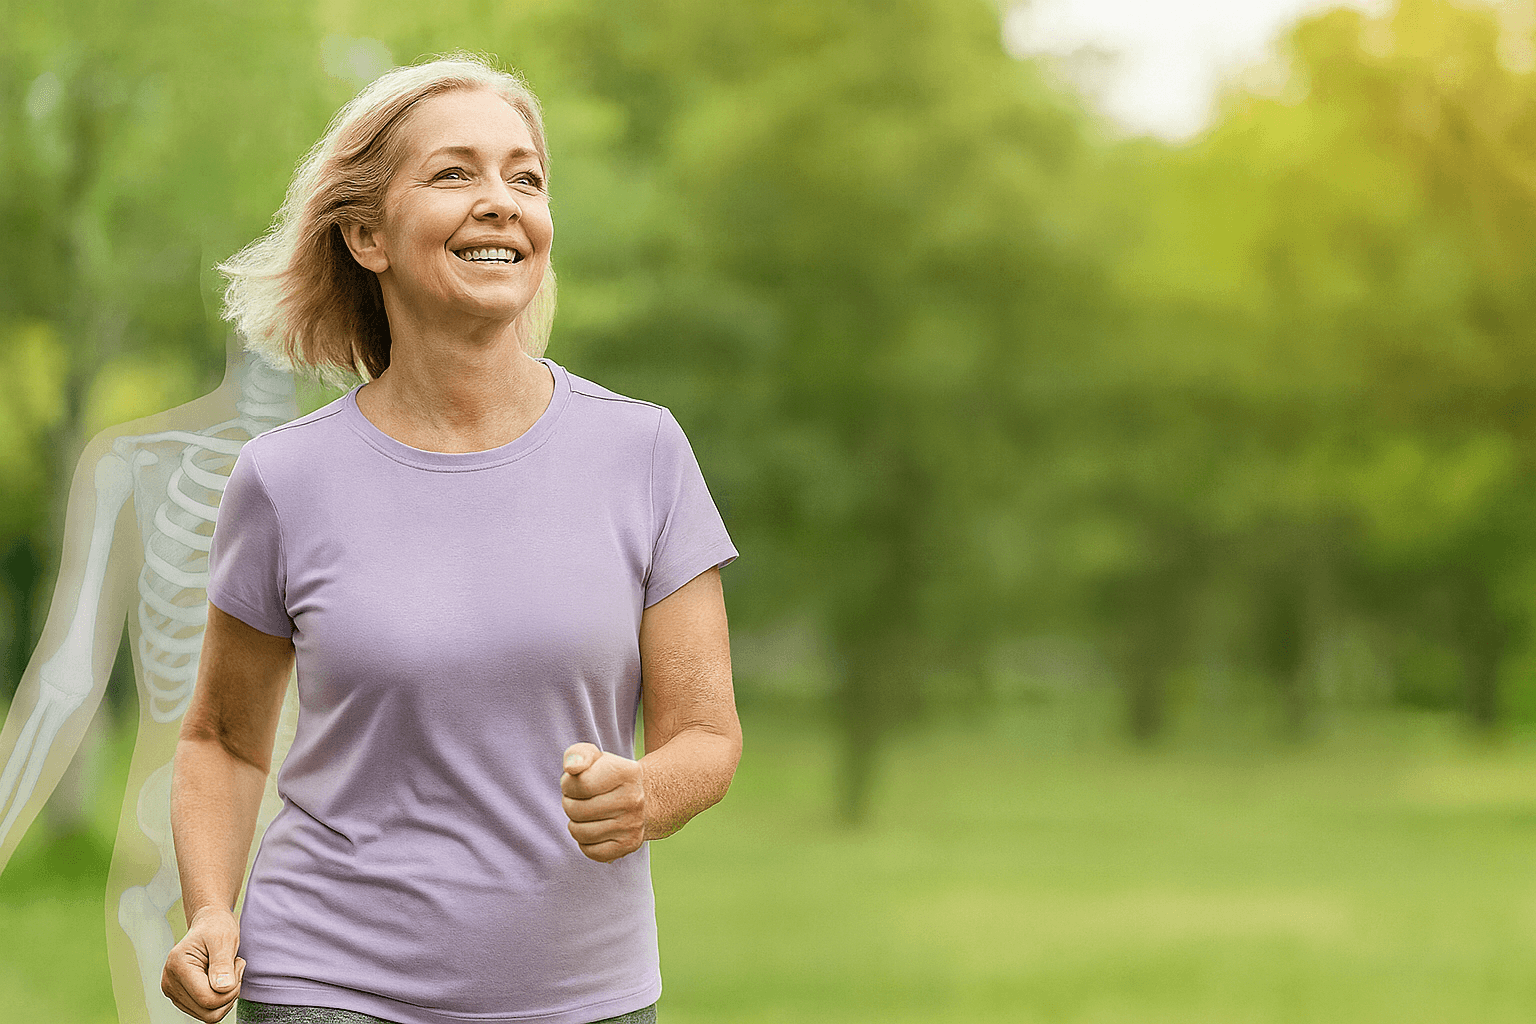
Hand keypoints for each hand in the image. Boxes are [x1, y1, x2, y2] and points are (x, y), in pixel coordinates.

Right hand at [161, 906, 244, 1021]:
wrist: (209, 924)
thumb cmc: (216, 927)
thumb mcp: (224, 939)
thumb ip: (222, 964)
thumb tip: (222, 988)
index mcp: (177, 967)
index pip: (208, 999)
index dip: (231, 988)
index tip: (238, 964)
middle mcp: (170, 983)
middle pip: (208, 1012)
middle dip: (230, 994)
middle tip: (234, 968)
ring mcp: (174, 993)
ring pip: (208, 1015)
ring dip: (226, 996)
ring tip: (227, 971)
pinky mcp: (181, 998)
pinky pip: (207, 1012)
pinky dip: (220, 999)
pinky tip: (221, 978)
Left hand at [561, 742, 645, 862]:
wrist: (645, 797)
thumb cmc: (609, 775)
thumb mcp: (595, 757)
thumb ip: (578, 754)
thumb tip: (572, 768)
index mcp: (626, 772)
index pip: (580, 784)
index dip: (568, 785)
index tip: (573, 783)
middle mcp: (633, 799)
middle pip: (577, 810)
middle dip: (569, 803)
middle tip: (579, 799)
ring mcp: (633, 825)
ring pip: (580, 832)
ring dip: (575, 823)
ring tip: (585, 814)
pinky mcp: (629, 845)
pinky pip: (590, 851)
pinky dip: (585, 842)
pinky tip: (593, 829)